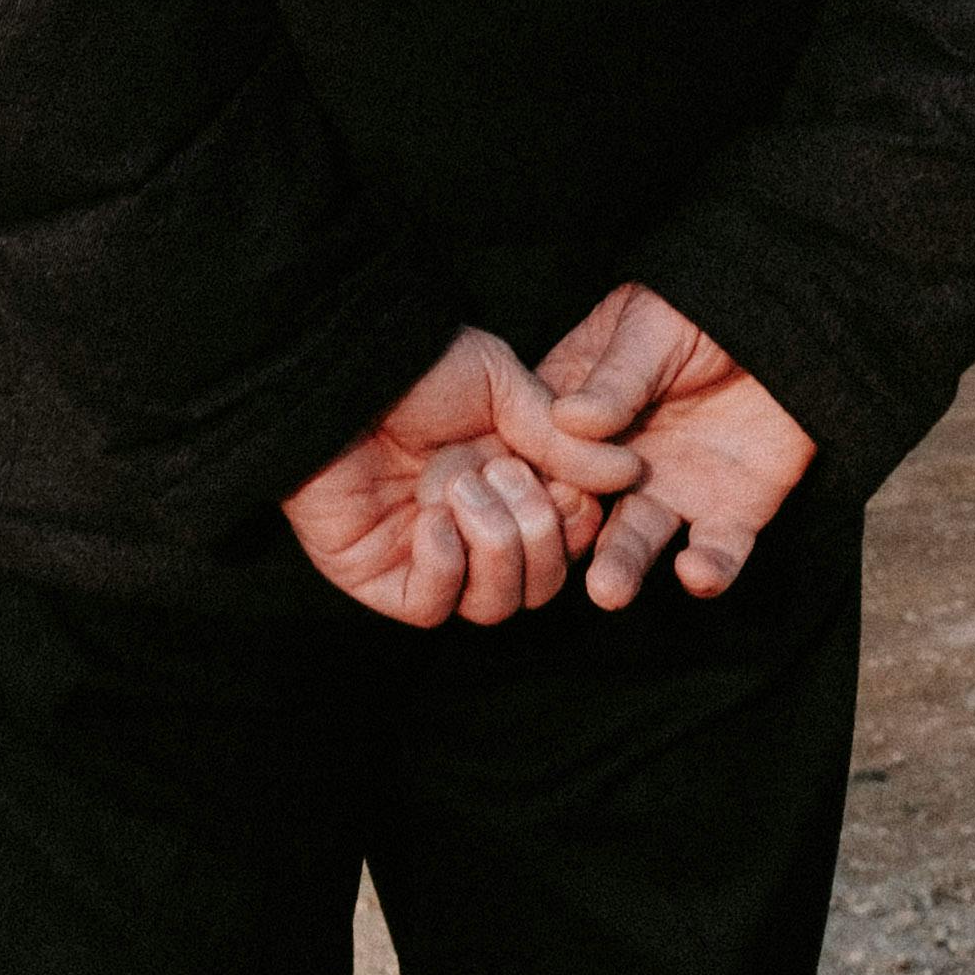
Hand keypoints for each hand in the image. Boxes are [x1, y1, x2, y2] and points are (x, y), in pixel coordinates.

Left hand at [282, 327, 646, 627]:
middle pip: (540, 586)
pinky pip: (433, 608)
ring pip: (495, 606)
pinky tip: (432, 521)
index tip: (569, 483)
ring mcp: (427, 557)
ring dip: (493, 545)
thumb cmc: (418, 366)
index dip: (578, 523)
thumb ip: (562, 439)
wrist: (345, 369)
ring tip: (459, 487)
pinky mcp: (380, 576)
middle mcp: (473, 529)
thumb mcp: (504, 387)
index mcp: (508, 487)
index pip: (568, 543)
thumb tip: (629, 474)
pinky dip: (445, 568)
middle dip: (537, 534)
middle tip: (502, 473)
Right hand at [537, 285, 816, 608]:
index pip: (542, 452)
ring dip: (621, 568)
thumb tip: (568, 419)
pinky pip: (718, 552)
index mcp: (585, 410)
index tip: (508, 499)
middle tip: (552, 555)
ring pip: (637, 540)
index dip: (526, 476)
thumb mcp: (652, 330)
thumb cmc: (707, 309)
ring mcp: (673, 489)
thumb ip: (616, 378)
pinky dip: (707, 570)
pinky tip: (695, 571)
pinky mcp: (732, 511)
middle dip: (565, 535)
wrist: (792, 320)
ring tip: (608, 590)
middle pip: (580, 505)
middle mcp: (619, 460)